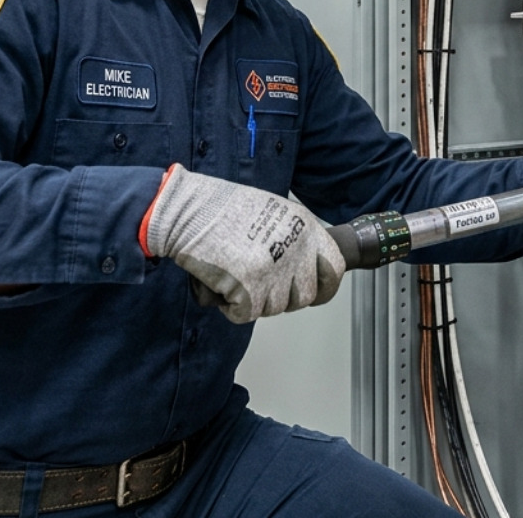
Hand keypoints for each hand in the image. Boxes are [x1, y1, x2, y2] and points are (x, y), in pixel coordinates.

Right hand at [142, 165, 345, 323]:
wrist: (187, 210)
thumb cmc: (221, 208)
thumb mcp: (274, 211)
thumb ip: (294, 237)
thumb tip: (305, 264)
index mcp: (304, 227)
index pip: (335, 268)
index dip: (325, 285)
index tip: (315, 291)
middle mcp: (294, 250)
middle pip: (303, 296)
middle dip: (282, 297)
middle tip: (260, 283)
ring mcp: (273, 271)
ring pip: (274, 308)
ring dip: (254, 300)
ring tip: (236, 274)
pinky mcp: (248, 289)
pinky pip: (245, 314)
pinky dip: (232, 306)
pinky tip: (223, 284)